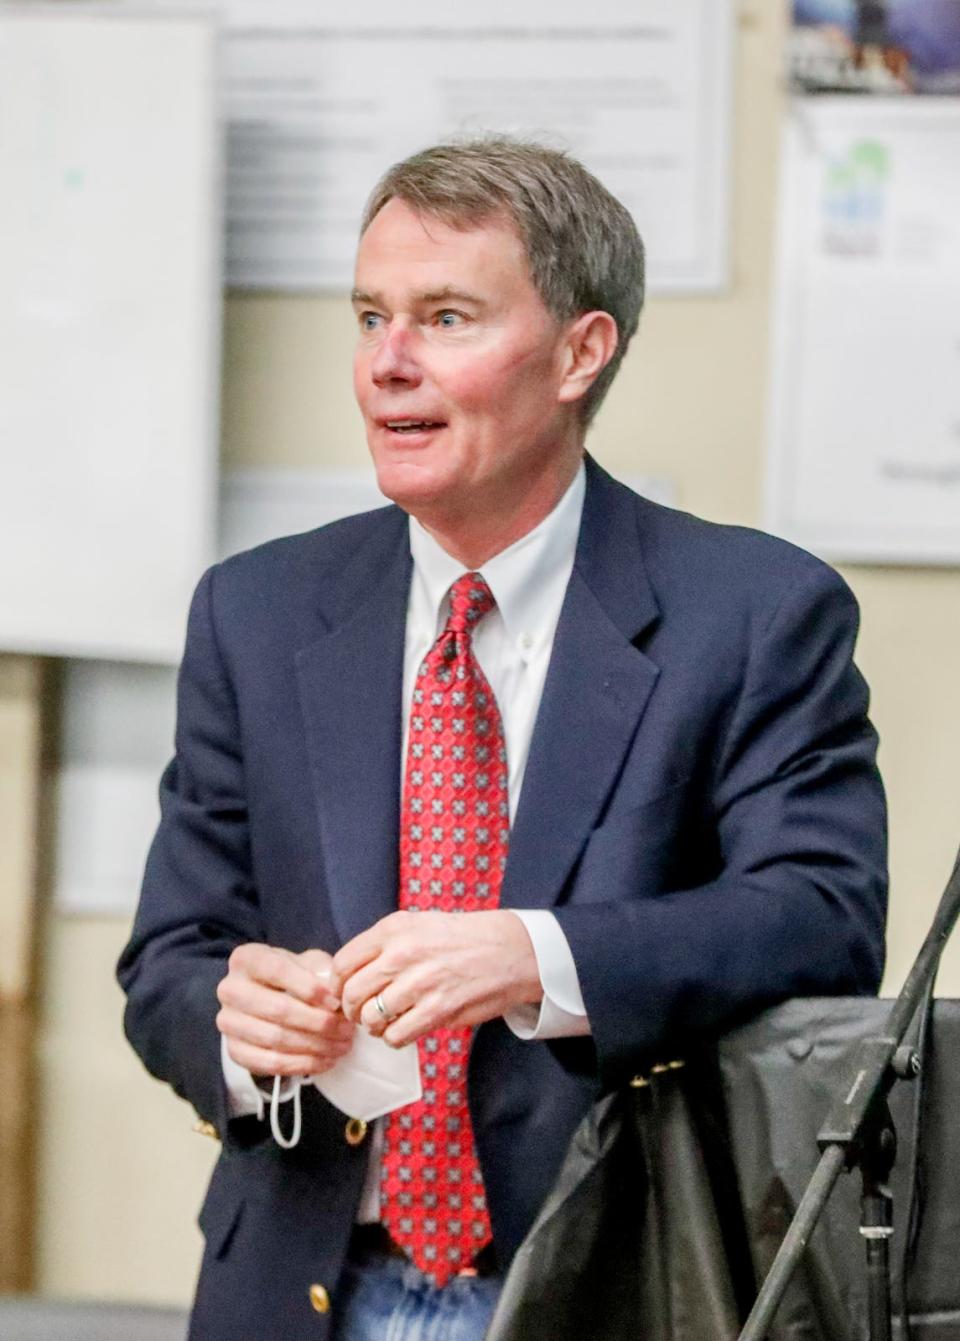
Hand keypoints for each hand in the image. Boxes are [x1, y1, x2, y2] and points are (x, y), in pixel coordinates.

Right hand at [216, 943, 354, 1077]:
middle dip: (319, 1022)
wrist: (270, 1000)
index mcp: (246, 959)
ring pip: (276, 1039)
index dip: (309, 987)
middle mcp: (230, 989)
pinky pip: (270, 1063)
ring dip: (315, 1046)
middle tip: (346, 1029)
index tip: (336, 1002)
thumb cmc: (293, 977)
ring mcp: (228, 1022)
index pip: (277, 970)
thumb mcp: (308, 963)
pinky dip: (302, 1064)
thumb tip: (333, 988)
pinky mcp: (234, 1051)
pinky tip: (325, 1060)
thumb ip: (322, 970)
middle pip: (278, 1009)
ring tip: (341, 1045)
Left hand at [333, 910, 541, 1047]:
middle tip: (361, 1013)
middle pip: (351, 994)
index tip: (343, 994)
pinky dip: (394, 1038)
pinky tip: (405, 1028)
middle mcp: (402, 954)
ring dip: (373, 1026)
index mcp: (393, 929)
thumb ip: (382, 944)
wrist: (509, 950)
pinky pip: (395, 1036)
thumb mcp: (417, 924)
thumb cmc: (460, 938)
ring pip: (370, 1019)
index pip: (341, 963)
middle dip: (351, 1010)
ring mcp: (420, 983)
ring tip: (386, 1021)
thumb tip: (346, 974)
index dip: (336, 985)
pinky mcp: (438, 1010)